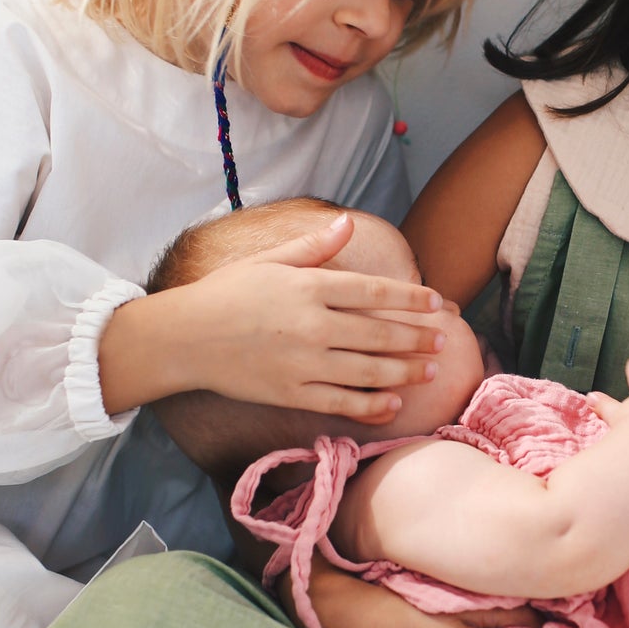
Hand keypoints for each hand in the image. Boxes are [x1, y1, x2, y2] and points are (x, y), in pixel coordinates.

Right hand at [100, 212, 445, 421]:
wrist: (184, 338)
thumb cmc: (225, 293)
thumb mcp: (268, 261)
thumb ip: (313, 247)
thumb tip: (346, 223)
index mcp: (308, 287)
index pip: (372, 291)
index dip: (409, 298)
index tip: (435, 302)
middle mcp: (312, 325)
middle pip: (378, 332)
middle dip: (416, 336)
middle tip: (443, 338)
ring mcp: (303, 362)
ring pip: (368, 369)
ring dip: (405, 370)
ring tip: (430, 369)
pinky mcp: (291, 392)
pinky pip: (341, 402)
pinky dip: (371, 404)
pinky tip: (394, 403)